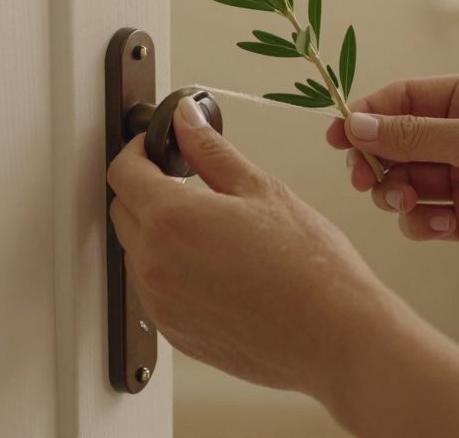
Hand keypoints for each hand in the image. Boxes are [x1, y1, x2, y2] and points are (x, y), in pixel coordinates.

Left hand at [107, 96, 398, 398]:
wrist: (335, 336)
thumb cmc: (311, 269)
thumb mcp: (261, 190)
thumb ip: (211, 150)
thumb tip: (187, 120)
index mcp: (172, 219)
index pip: (123, 171)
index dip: (139, 150)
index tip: (160, 147)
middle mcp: (155, 265)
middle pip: (123, 211)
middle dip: (146, 189)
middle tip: (189, 182)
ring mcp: (162, 304)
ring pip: (137, 253)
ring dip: (158, 233)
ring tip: (213, 230)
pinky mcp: (175, 333)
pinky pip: (155, 291)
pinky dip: (171, 271)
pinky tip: (216, 267)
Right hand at [325, 74, 458, 278]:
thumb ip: (414, 136)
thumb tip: (356, 125)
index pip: (403, 99)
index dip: (366, 116)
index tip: (336, 137)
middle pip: (397, 143)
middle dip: (377, 161)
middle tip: (364, 180)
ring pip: (407, 182)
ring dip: (398, 194)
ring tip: (408, 204)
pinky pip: (426, 217)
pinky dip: (422, 222)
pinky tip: (439, 226)